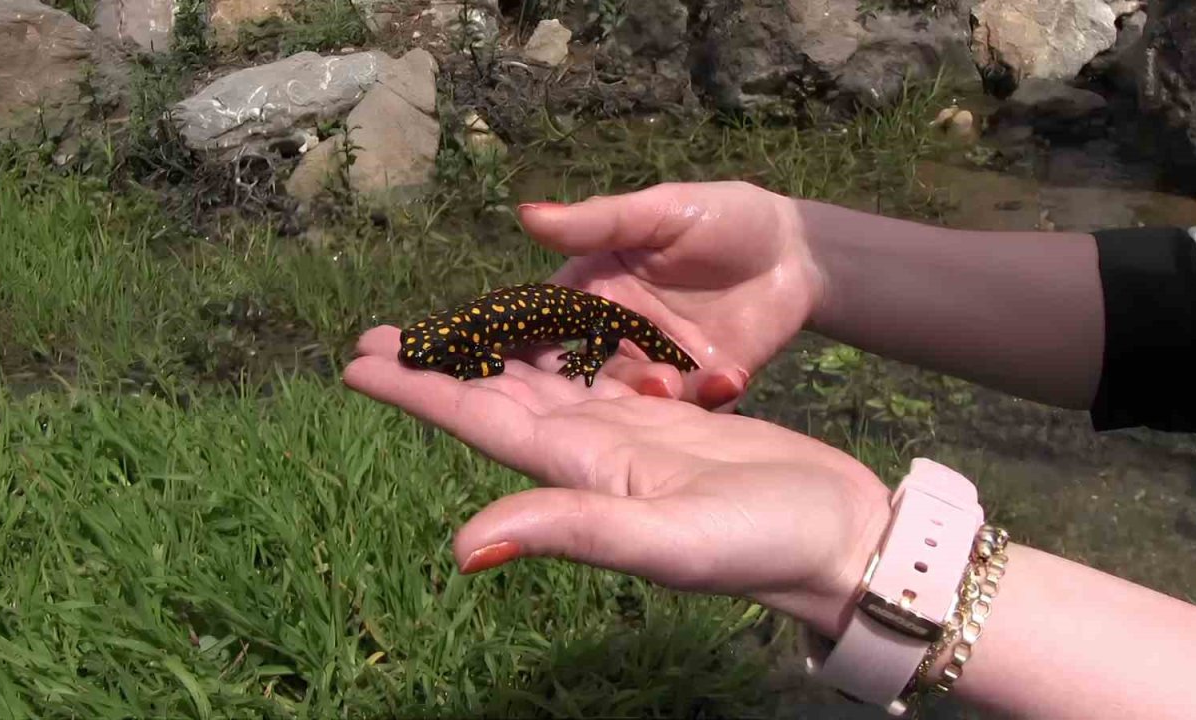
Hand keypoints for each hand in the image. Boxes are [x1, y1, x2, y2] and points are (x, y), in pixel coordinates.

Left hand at [343, 326, 890, 637]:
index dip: (418, 392)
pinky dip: (563, 349)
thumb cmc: (763, 543)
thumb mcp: (666, 541)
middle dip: (439, 367)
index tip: (357, 361)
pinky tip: (544, 332)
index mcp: (580, 473)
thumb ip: (572, 530)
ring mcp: (630, 439)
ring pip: (543, 385)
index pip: (480, 423)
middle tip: (381, 333)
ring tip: (449, 326)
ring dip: (491, 356)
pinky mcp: (669, 423)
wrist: (838, 537)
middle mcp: (592, 455)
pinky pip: (598, 374)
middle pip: (497, 399)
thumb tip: (462, 549)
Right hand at [522, 181, 821, 409]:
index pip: (541, 325)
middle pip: (578, 375)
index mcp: (593, 292)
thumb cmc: (722, 217)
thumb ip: (598, 222)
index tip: (497, 364)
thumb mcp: (660, 212)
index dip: (516, 346)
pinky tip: (726, 378)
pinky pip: (692, 407)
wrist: (797, 253)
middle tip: (583, 393)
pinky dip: (708, 397)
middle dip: (575, 394)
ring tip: (670, 381)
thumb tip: (528, 213)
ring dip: (645, 395)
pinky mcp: (701, 387)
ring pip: (631, 398)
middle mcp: (616, 336)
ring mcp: (659, 366)